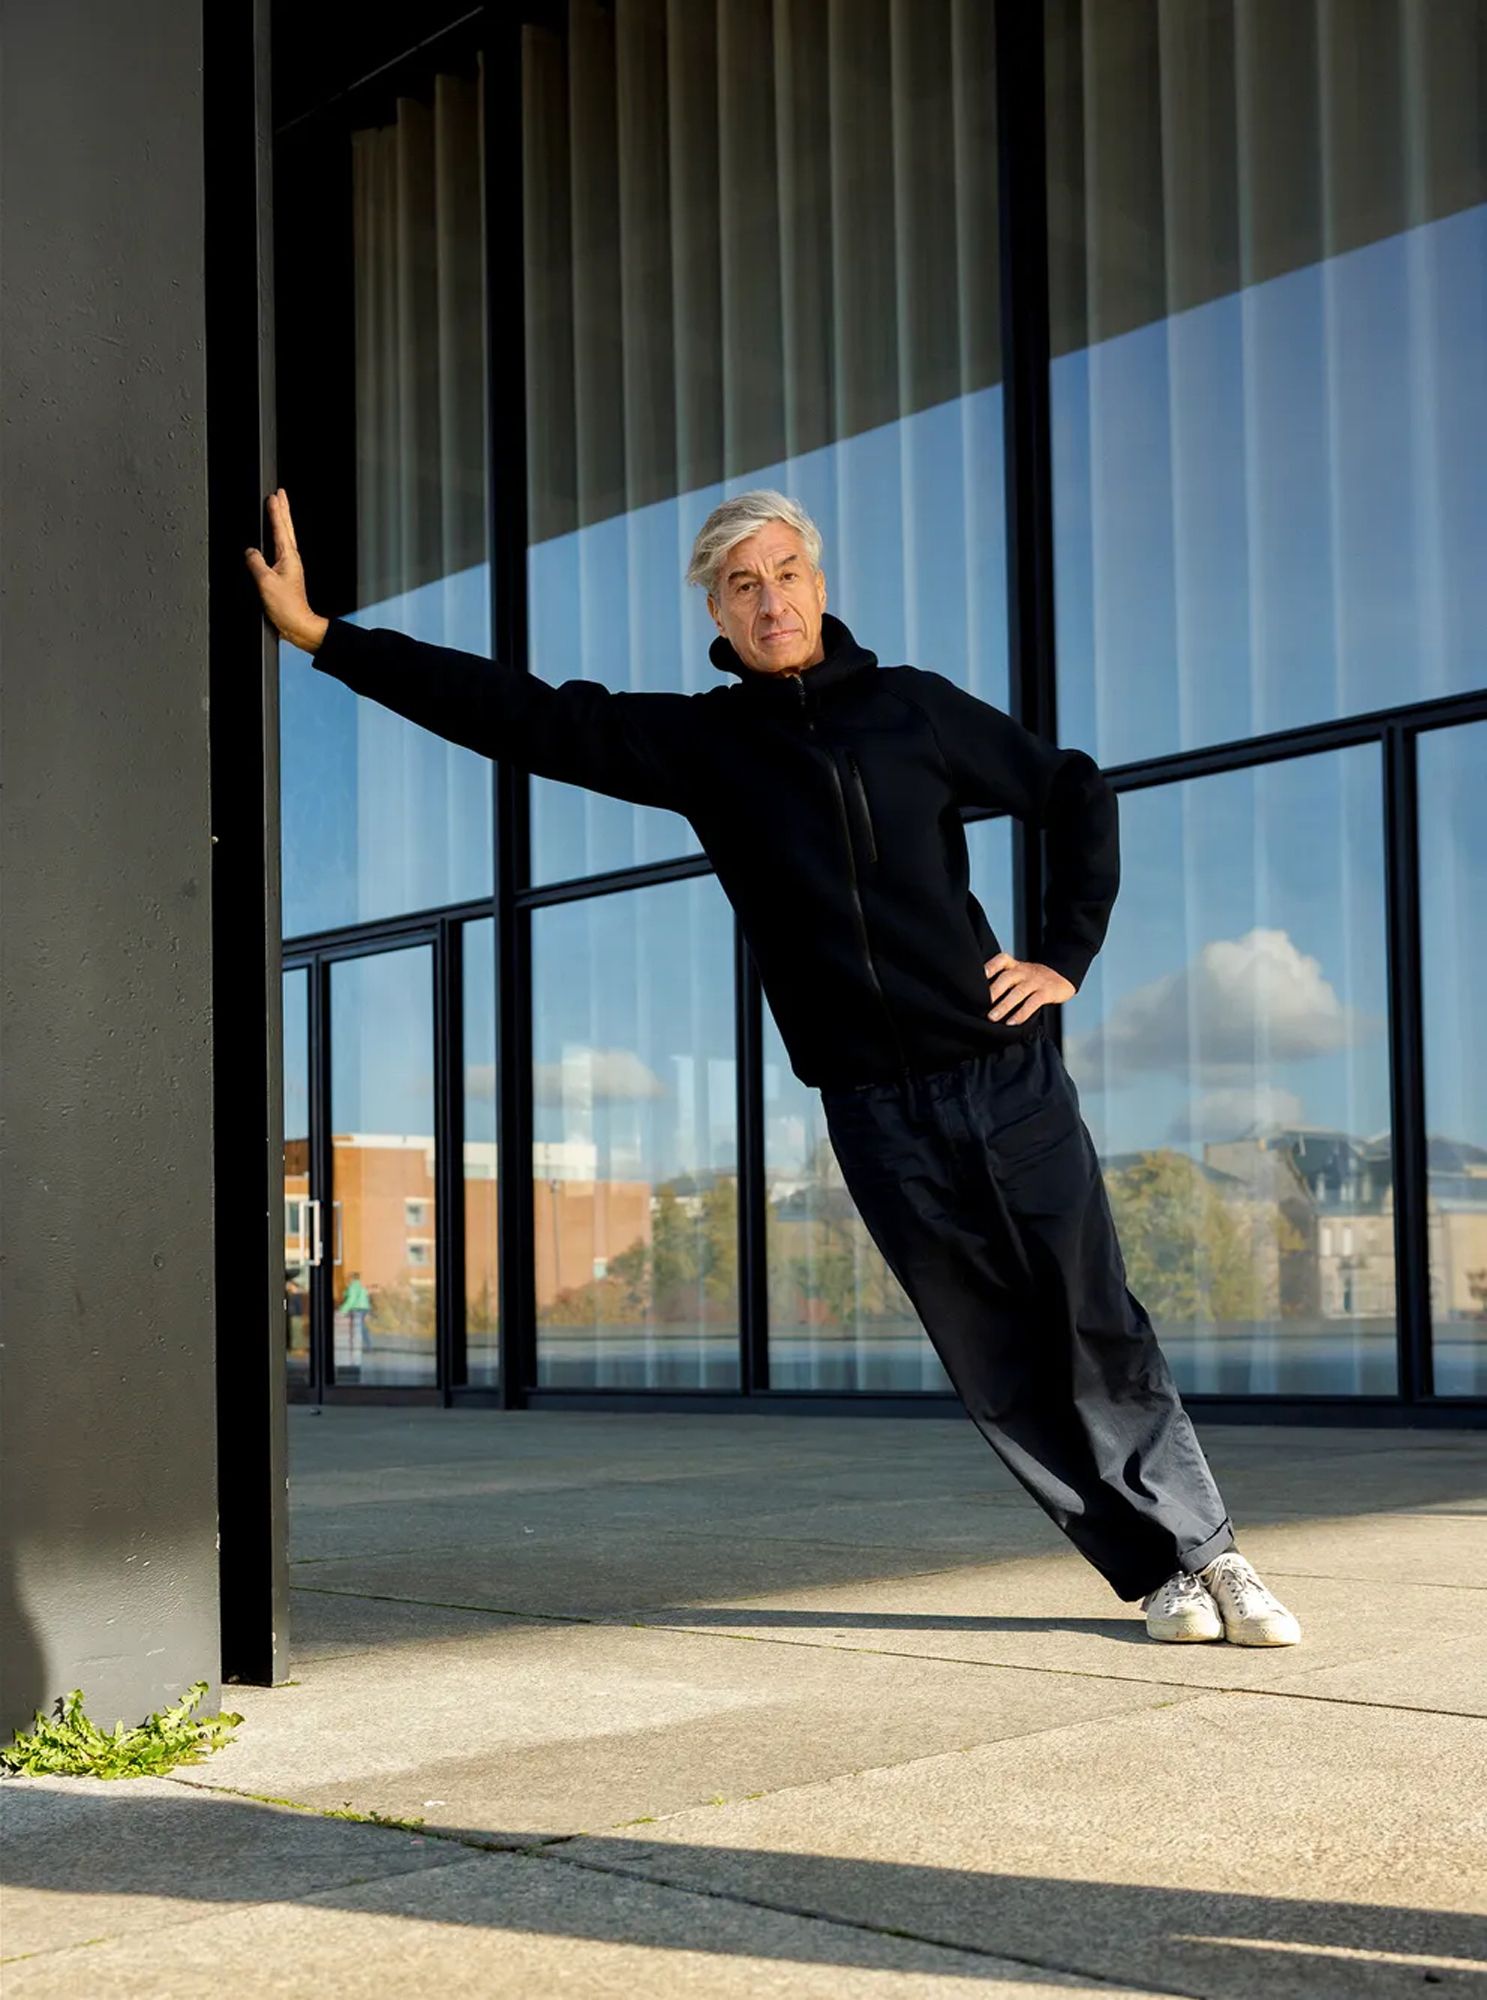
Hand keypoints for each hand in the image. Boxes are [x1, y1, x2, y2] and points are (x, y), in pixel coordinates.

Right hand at [244, 488, 328, 651]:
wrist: (298, 625)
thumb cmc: (286, 607)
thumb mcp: (266, 582)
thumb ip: (256, 563)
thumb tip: (250, 552)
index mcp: (288, 557)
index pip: (281, 528)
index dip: (276, 511)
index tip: (274, 495)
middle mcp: (291, 560)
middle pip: (286, 529)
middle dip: (283, 510)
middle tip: (280, 494)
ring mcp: (289, 567)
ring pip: (284, 538)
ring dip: (281, 522)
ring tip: (278, 509)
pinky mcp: (285, 576)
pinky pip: (278, 551)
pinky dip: (276, 539)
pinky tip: (273, 541)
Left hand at [984, 952, 1075, 1024]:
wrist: (1062, 976)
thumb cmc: (1033, 979)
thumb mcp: (1019, 974)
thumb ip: (1003, 981)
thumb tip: (981, 999)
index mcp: (1015, 966)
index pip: (1002, 960)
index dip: (990, 966)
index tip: (980, 976)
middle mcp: (1023, 971)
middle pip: (1006, 978)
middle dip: (992, 991)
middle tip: (979, 1004)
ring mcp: (1035, 981)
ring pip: (1018, 992)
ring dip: (1004, 1005)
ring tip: (992, 1017)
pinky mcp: (1046, 992)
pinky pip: (1032, 1003)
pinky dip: (1021, 1014)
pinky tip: (1012, 1023)